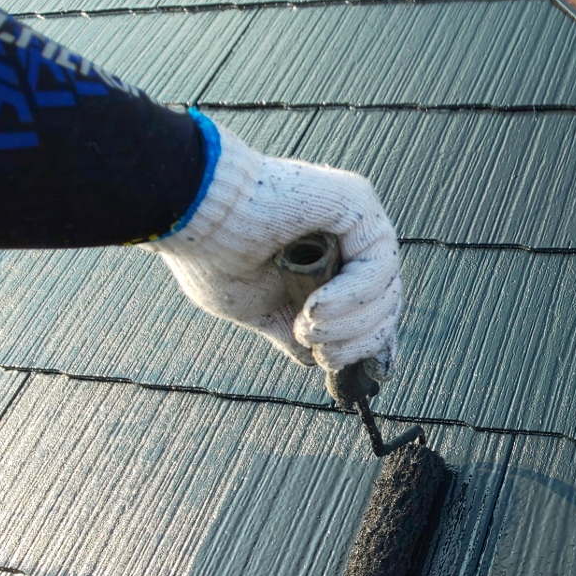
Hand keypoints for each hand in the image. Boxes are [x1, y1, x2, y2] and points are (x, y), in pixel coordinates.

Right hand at [140, 120, 400, 373]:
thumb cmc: (213, 258)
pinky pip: (378, 262)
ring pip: (385, 290)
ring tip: (308, 328)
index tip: (353, 374)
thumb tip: (319, 361)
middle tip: (325, 356)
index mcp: (329, 261)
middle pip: (385, 304)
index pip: (372, 310)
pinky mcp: (356, 200)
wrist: (189, 215)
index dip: (369, 345)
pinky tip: (317, 309)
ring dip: (350, 324)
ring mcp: (356, 217)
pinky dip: (353, 297)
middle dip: (358, 342)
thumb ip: (295, 332)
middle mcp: (348, 237)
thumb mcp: (260, 311)